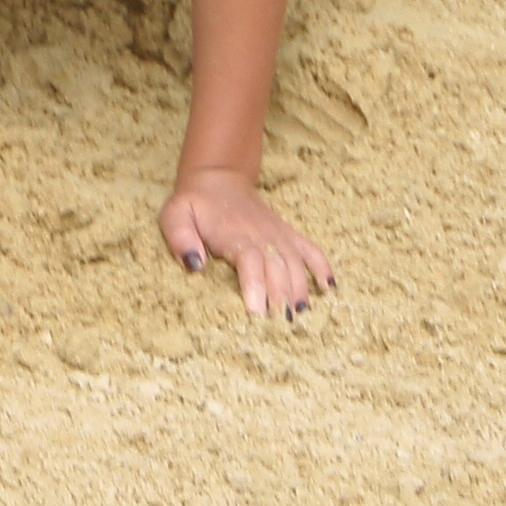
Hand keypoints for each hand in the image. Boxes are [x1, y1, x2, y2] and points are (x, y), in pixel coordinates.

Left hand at [159, 167, 334, 319]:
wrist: (217, 178)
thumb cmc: (194, 203)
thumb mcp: (175, 214)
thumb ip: (180, 238)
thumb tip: (195, 265)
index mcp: (235, 235)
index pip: (250, 262)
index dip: (255, 286)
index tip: (257, 312)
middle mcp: (261, 236)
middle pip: (277, 268)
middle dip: (280, 298)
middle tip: (281, 327)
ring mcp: (278, 235)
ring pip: (295, 264)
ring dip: (300, 289)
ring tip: (300, 315)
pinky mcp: (288, 235)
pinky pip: (311, 250)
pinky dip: (322, 268)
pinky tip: (330, 289)